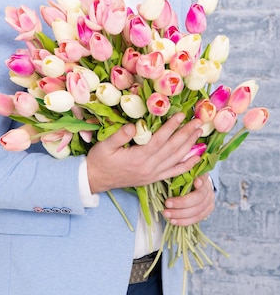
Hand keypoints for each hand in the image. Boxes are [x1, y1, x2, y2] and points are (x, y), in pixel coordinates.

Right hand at [86, 113, 202, 193]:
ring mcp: (153, 174)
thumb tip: (134, 125)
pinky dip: (187, 165)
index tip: (182, 115)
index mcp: (138, 158)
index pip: (160, 140)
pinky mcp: (153, 178)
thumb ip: (120, 136)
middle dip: (186, 134)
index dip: (172, 127)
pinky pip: (174, 172)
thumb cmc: (99, 160)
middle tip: (198, 121)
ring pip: (176, 159)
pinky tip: (196, 158)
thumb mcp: (104, 145)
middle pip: (172, 149)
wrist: (96, 180)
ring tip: (199, 133)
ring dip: (189, 145)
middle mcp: (149, 167)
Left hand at [163, 173, 215, 225]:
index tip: (196, 182)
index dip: (201, 180)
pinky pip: (196, 218)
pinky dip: (184, 221)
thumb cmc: (185, 179)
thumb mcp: (181, 174)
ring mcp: (209, 201)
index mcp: (202, 176)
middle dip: (181, 202)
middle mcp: (208, 189)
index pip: (204, 178)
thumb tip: (166, 175)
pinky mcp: (207, 211)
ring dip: (180, 214)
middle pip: (199, 197)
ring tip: (167, 214)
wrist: (195, 186)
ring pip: (197, 210)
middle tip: (167, 204)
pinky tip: (173, 221)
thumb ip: (178, 175)